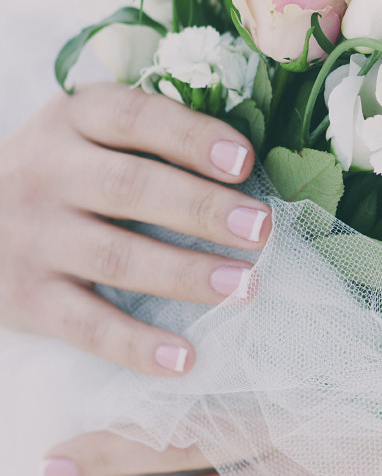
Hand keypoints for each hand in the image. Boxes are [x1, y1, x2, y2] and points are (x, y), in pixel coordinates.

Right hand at [0, 83, 270, 374]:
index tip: (244, 161)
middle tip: (261, 227)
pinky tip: (184, 358)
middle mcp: (46, 171)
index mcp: (72, 117)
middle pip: (129, 187)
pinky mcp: (26, 298)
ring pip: (114, 257)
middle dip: (201, 208)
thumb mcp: (88, 132)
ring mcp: (32, 237)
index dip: (190, 138)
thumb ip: (151, 136)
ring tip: (244, 285)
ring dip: (184, 273)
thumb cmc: (62, 170)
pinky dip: (136, 345)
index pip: (134, 118)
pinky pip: (86, 325)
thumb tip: (249, 164)